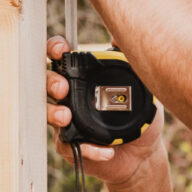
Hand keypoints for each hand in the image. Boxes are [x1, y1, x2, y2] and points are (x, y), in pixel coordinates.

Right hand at [46, 36, 166, 187]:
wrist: (144, 155)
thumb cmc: (140, 118)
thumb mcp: (142, 88)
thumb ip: (130, 63)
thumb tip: (119, 37)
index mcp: (83, 78)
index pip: (62, 57)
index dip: (55, 49)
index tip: (62, 49)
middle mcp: (70, 97)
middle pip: (47, 83)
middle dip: (51, 82)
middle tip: (62, 88)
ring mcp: (66, 122)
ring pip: (47, 113)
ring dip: (53, 113)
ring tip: (66, 116)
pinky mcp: (71, 146)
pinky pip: (69, 146)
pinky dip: (87, 148)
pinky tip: (105, 151)